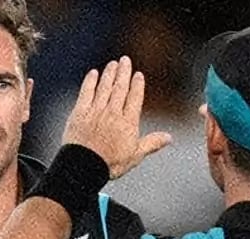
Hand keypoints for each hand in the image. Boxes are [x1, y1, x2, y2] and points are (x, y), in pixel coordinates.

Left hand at [61, 56, 170, 178]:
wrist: (84, 167)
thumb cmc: (110, 164)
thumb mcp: (135, 155)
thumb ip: (152, 143)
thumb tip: (169, 138)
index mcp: (128, 123)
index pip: (134, 98)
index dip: (137, 85)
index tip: (138, 75)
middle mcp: (113, 113)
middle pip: (120, 88)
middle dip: (123, 72)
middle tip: (125, 60)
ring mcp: (95, 112)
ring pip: (104, 88)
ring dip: (109, 74)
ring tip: (112, 64)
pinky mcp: (80, 113)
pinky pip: (86, 93)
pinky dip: (90, 82)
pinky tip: (93, 74)